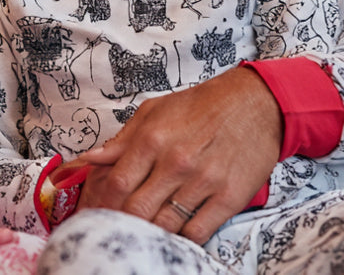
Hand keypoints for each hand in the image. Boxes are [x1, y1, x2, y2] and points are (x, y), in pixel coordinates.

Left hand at [69, 65, 280, 243]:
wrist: (254, 104)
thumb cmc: (199, 107)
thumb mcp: (153, 112)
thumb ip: (121, 141)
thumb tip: (89, 160)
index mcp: (152, 139)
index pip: (116, 184)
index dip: (102, 203)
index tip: (100, 210)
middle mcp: (176, 163)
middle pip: (136, 209)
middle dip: (123, 221)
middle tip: (120, 225)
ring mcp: (203, 182)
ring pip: (165, 225)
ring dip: (152, 231)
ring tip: (146, 229)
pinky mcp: (229, 198)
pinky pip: (198, 232)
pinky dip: (182, 238)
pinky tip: (175, 232)